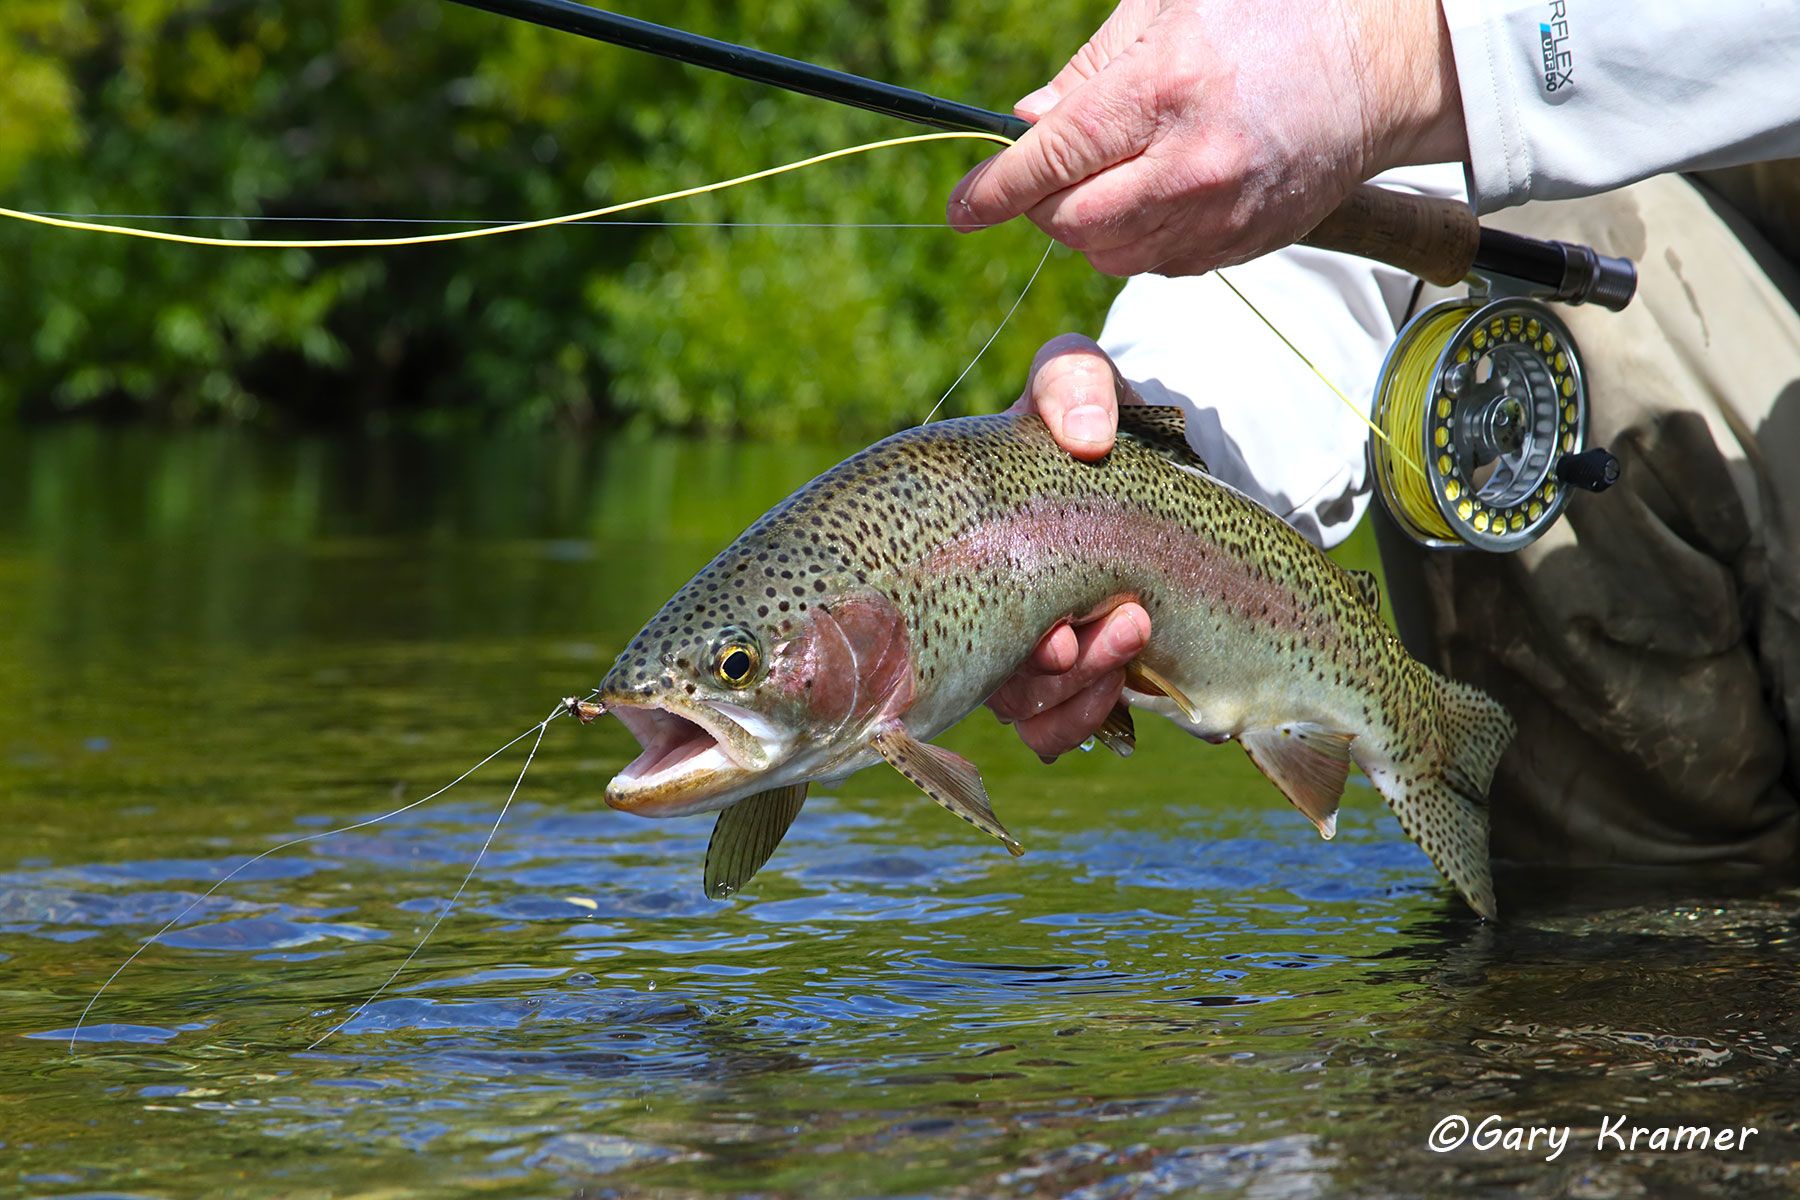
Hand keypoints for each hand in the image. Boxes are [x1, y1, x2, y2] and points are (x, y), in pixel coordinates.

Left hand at [946, 0, 1465, 275]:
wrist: (1377, 68)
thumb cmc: (1273, 19)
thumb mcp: (1170, 10)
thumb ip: (1090, 71)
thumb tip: (1029, 123)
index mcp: (1165, 90)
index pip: (1054, 158)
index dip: (996, 187)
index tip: (962, 208)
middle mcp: (1190, 165)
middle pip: (1071, 224)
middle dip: (1041, 207)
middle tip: (1046, 176)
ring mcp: (1220, 215)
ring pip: (1108, 255)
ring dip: (1087, 227)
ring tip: (1112, 177)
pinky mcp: (1240, 247)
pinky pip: (1156, 264)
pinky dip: (1135, 239)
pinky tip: (1158, 195)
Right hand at [988, 335, 1150, 758]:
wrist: (1158, 476)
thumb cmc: (1096, 427)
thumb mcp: (1079, 383)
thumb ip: (1072, 379)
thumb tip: (1086, 436)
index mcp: (951, 536)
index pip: (915, 592)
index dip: (971, 621)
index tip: (1050, 621)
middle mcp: (968, 599)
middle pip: (979, 670)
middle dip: (1051, 664)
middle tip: (1123, 621)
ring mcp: (1005, 647)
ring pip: (1017, 707)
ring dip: (1080, 683)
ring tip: (1138, 627)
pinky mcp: (1052, 684)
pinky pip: (1044, 730)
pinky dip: (1083, 715)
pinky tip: (1125, 678)